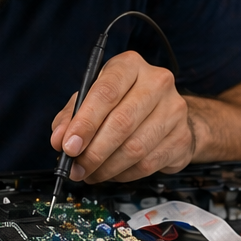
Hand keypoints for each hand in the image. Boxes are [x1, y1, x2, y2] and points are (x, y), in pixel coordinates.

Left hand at [48, 51, 195, 182]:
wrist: (167, 112)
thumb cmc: (124, 102)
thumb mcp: (93, 99)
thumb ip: (72, 116)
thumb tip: (59, 140)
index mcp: (130, 65)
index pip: (106, 93)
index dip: (85, 123)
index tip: (68, 146)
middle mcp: (156, 82)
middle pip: (122, 122)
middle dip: (93, 152)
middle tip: (76, 168)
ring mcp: (174, 109)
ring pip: (135, 148)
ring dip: (106, 168)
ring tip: (90, 173)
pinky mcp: (182, 137)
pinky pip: (148, 164)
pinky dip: (123, 174)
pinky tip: (112, 172)